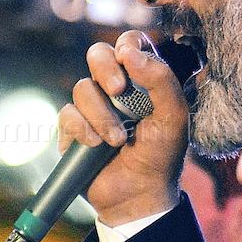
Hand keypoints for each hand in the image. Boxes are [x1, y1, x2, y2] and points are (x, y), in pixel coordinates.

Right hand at [57, 30, 188, 225]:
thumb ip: (161, 80)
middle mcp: (115, 90)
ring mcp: (92, 109)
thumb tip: (129, 53)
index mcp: (142, 81)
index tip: (131, 61)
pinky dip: (82, 129)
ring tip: (117, 140)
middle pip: (97, 54)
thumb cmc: (161, 157)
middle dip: (105, 68)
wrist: (139, 197)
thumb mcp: (174, 118)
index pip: (129, 44)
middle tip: (118, 90)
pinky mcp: (73, 129)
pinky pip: (67, 114)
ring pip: (82, 88)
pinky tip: (95, 145)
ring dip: (101, 114)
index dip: (127, 45)